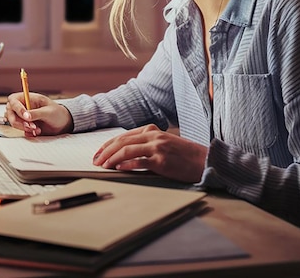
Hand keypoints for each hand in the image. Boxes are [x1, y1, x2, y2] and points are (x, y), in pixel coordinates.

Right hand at [6, 92, 72, 136]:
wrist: (62, 123)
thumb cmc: (57, 112)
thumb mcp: (48, 112)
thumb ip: (36, 113)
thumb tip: (26, 116)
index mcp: (27, 98)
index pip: (14, 100)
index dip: (17, 108)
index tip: (26, 116)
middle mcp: (23, 107)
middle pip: (10, 113)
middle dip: (19, 121)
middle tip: (31, 125)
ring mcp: (22, 117)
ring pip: (13, 122)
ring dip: (24, 127)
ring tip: (37, 128)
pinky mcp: (24, 126)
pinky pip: (20, 130)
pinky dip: (27, 132)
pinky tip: (37, 131)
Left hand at [92, 124, 206, 182]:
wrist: (203, 160)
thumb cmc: (182, 154)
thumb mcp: (163, 143)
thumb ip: (145, 144)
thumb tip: (123, 155)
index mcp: (152, 130)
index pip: (123, 136)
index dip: (108, 144)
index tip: (98, 153)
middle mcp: (153, 136)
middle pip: (122, 141)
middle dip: (105, 151)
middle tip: (95, 160)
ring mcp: (157, 147)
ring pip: (128, 150)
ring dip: (112, 158)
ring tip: (103, 165)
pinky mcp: (162, 161)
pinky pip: (140, 161)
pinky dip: (127, 165)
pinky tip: (118, 169)